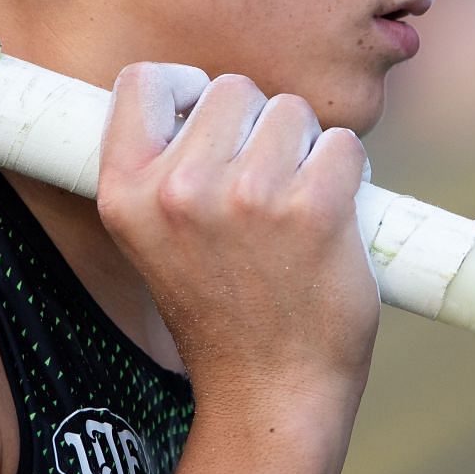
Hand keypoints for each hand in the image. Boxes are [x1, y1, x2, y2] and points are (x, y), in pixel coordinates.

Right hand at [95, 64, 380, 411]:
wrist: (270, 393)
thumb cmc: (222, 311)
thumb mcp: (157, 238)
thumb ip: (166, 169)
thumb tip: (203, 95)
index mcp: (125, 192)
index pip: (144, 80)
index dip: (184, 89)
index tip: (207, 121)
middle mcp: (178, 188)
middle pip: (234, 88)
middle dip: (257, 126)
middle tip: (260, 193)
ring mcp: (247, 196)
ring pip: (292, 111)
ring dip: (304, 149)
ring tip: (291, 214)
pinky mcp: (313, 208)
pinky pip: (342, 144)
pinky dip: (348, 174)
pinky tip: (330, 221)